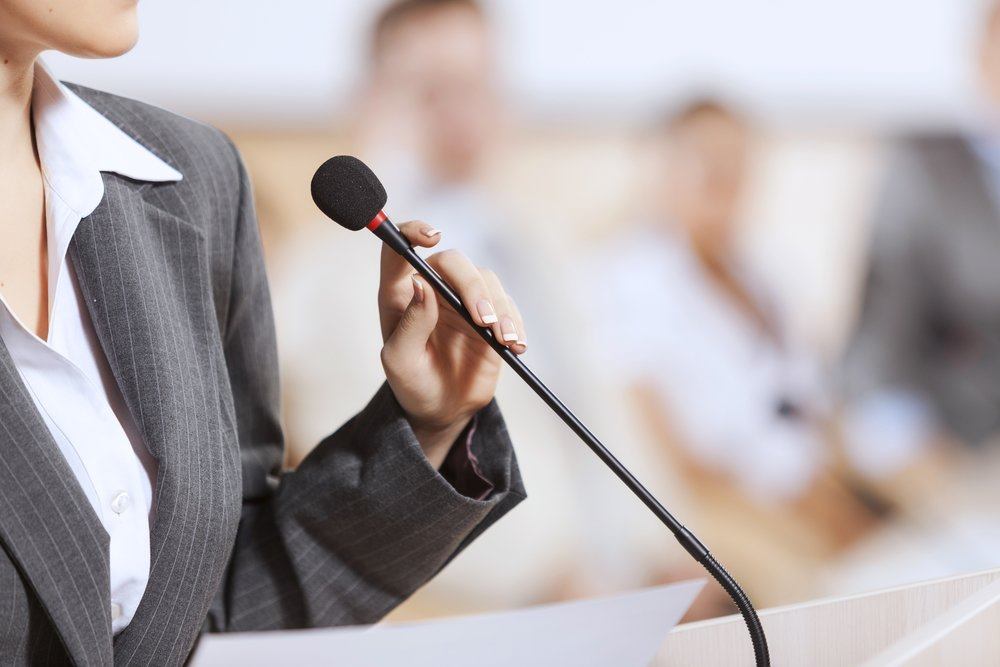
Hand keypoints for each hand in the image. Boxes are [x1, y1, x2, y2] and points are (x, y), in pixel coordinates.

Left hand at [378, 222, 526, 466]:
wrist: (441, 408)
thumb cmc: (412, 382)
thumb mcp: (400, 361)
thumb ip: (410, 323)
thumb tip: (421, 283)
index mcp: (399, 292)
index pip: (399, 247)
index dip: (413, 231)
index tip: (433, 237)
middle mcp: (432, 287)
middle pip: (454, 261)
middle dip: (473, 287)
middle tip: (484, 321)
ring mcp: (463, 299)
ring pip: (486, 280)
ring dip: (499, 308)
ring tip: (504, 339)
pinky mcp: (490, 315)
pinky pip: (507, 306)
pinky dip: (515, 323)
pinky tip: (516, 345)